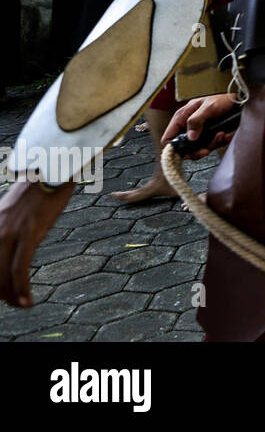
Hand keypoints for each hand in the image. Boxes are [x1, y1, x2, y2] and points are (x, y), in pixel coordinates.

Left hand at [0, 180, 75, 307]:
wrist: (52, 167)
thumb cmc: (39, 187)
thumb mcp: (15, 209)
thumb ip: (9, 227)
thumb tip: (14, 246)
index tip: (2, 293)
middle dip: (0, 292)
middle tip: (12, 302)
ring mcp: (10, 232)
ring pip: (2, 275)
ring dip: (11, 296)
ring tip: (21, 304)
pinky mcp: (28, 233)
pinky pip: (20, 268)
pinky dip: (22, 288)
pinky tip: (28, 300)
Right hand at [162, 93, 240, 159]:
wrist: (240, 103)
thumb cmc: (224, 100)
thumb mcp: (209, 107)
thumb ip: (196, 121)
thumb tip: (190, 137)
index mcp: (183, 116)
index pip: (169, 136)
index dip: (172, 147)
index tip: (183, 153)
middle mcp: (189, 125)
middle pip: (183, 147)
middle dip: (195, 151)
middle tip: (206, 150)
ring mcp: (199, 132)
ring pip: (197, 148)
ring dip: (209, 146)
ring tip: (220, 136)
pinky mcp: (209, 136)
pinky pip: (209, 146)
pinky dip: (218, 143)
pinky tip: (224, 135)